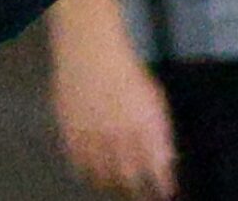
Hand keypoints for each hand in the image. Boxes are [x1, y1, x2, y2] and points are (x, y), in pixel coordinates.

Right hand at [51, 40, 179, 200]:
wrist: (90, 51)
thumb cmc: (126, 71)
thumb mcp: (155, 100)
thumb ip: (161, 133)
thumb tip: (167, 159)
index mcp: (145, 127)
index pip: (156, 168)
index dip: (161, 185)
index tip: (164, 192)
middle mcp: (121, 134)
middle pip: (128, 176)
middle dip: (134, 188)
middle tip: (135, 191)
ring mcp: (94, 134)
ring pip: (102, 173)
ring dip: (109, 182)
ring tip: (111, 183)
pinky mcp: (70, 131)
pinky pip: (77, 161)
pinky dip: (84, 170)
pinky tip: (88, 172)